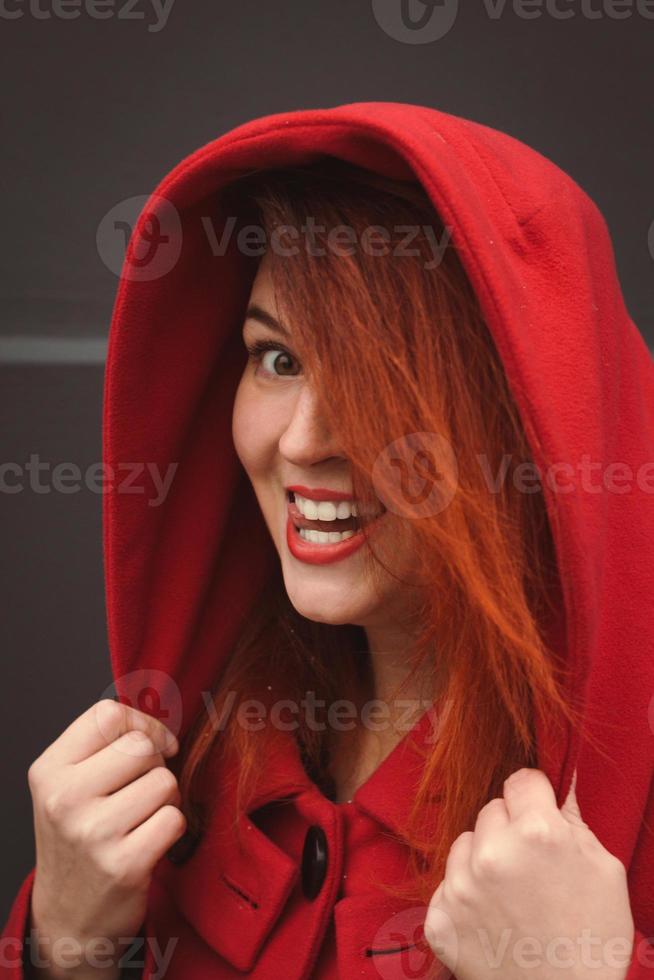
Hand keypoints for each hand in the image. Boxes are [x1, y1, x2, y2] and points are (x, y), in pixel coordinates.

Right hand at [27, 698, 185, 976]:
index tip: (153, 743)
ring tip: (142, 818)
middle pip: (141, 746)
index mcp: (49, 770)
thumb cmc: (79, 839)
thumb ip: (103, 746)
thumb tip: (161, 711)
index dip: (143, 722)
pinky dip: (172, 829)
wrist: (69, 918)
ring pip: (164, 781)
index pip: (108, 714)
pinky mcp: (123, 864)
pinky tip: (149, 842)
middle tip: (142, 790)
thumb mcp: (70, 785)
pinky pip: (174, 819)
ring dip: (166, 798)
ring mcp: (92, 833)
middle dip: (156, 763)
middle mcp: (64, 798)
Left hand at [424, 767, 634, 979]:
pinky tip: (490, 918)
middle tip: (530, 865)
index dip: (534, 797)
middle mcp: (492, 853)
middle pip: (491, 811)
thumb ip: (574, 822)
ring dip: (482, 859)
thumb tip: (557, 790)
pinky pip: (446, 885)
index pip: (520, 781)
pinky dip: (464, 897)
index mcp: (537, 833)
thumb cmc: (593, 941)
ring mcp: (461, 887)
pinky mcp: (440, 918)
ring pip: (464, 844)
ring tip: (510, 894)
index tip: (538, 813)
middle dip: (509, 830)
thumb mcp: (604, 871)